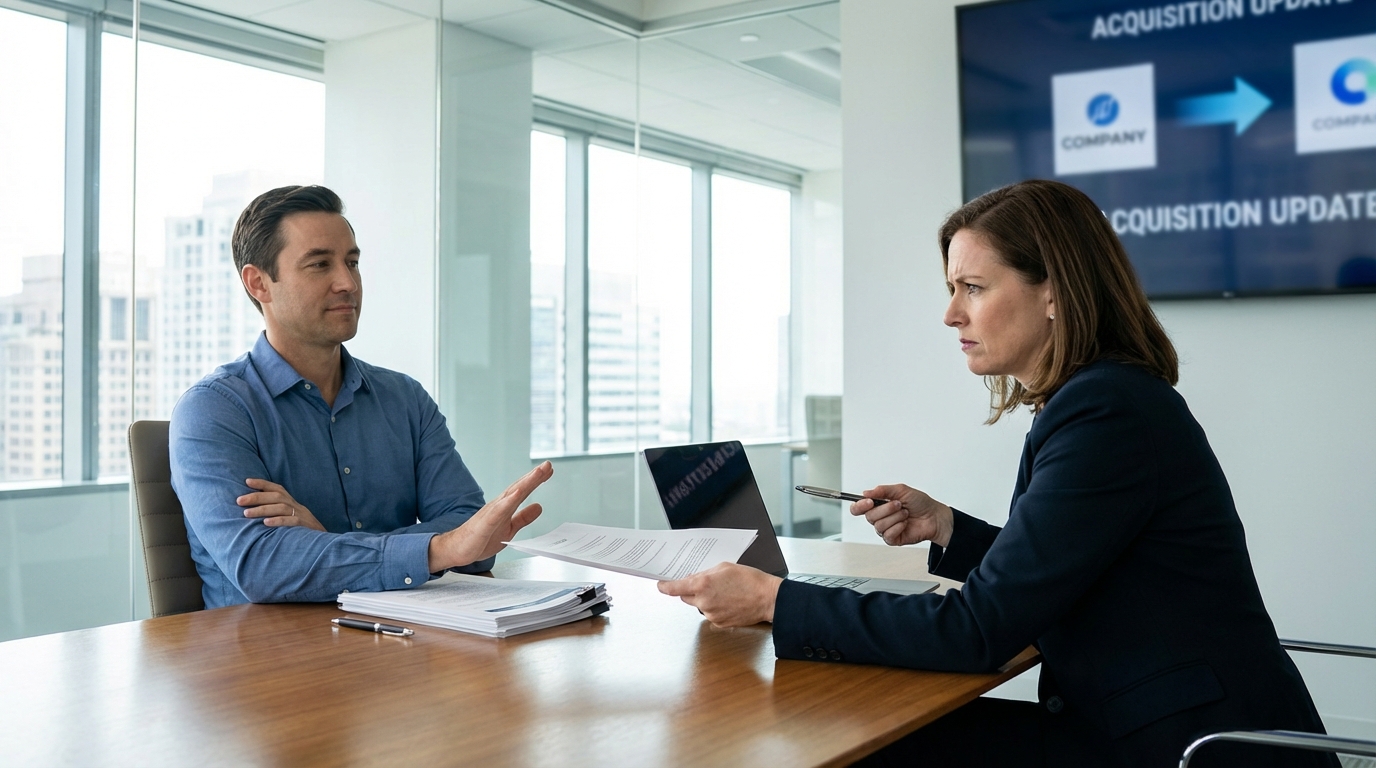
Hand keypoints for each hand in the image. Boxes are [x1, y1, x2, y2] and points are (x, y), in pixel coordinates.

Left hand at [238, 478, 325, 530]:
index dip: (263, 484)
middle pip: (276, 496)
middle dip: (256, 497)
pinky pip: (292, 521)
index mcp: (292, 502)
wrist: (324, 541)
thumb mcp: (291, 517)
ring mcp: (301, 515)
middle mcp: (296, 506)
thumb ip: (276, 512)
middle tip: (239, 501)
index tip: (247, 481)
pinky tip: (266, 523)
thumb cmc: (301, 530)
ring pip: (281, 507)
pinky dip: (278, 521)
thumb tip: (252, 510)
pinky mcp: (304, 526)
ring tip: (246, 514)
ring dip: (262, 509)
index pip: (277, 488)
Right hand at [427, 461, 552, 571]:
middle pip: (519, 488)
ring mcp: (491, 513)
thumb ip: (523, 518)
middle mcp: (498, 506)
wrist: (457, 549)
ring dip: (524, 483)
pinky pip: (497, 512)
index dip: (536, 480)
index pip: (523, 491)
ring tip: (537, 473)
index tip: (549, 469)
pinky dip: (508, 502)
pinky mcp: (484, 524)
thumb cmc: (480, 538)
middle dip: (534, 476)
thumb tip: (539, 506)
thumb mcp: (509, 529)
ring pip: (510, 495)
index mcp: (505, 508)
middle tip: (548, 464)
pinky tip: (517, 493)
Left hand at [657, 562, 782, 627]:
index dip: (665, 587)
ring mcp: (711, 614)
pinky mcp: (719, 623)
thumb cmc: (750, 580)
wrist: (767, 599)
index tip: (661, 585)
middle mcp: (704, 601)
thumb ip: (705, 573)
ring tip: (724, 592)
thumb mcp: (724, 567)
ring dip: (705, 599)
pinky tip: (728, 601)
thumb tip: (693, 578)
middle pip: (685, 597)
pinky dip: (715, 608)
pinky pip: (710, 614)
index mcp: (703, 584)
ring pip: (699, 606)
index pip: (674, 588)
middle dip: (691, 590)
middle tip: (706, 583)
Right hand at [850, 484, 953, 547]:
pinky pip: (888, 535)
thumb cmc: (920, 503)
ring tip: (905, 514)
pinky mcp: (892, 539)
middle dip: (886, 509)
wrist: (934, 516)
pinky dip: (898, 527)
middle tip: (899, 504)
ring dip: (895, 517)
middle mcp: (880, 517)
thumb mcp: (901, 490)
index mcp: (878, 504)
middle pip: (869, 516)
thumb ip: (883, 490)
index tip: (868, 501)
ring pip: (879, 526)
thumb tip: (866, 492)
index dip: (859, 506)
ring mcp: (886, 529)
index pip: (858, 508)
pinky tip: (905, 524)